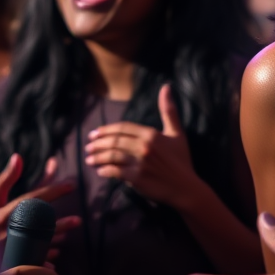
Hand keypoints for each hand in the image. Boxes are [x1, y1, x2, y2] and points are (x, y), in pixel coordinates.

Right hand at [0, 154, 79, 259]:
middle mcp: (6, 233)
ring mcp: (9, 251)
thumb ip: (5, 179)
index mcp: (1, 215)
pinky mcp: (11, 265)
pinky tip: (57, 250)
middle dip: (60, 224)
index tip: (72, 185)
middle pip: (38, 228)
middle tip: (78, 220)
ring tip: (73, 230)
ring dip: (56, 239)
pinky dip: (46, 257)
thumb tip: (18, 156)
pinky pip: (33, 262)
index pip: (32, 200)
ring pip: (38, 246)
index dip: (53, 191)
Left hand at [84, 85, 197, 208]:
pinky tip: (100, 171)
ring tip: (89, 159)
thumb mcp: (177, 133)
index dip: (106, 130)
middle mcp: (144, 146)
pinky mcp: (136, 178)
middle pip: (114, 141)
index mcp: (152, 134)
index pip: (123, 128)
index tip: (94, 133)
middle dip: (98, 143)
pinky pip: (115, 172)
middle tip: (88, 146)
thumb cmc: (181, 160)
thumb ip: (169, 110)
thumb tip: (165, 86)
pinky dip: (105, 171)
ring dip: (97, 157)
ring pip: (112, 156)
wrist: (185, 187)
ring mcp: (139, 163)